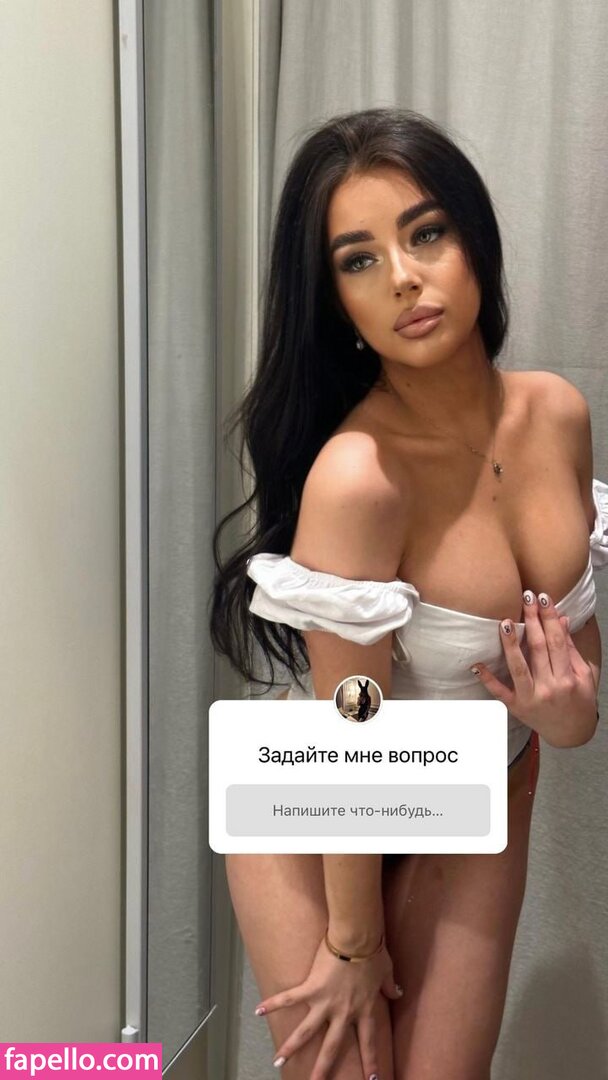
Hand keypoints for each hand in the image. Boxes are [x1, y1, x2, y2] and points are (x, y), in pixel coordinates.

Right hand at [255, 932, 402, 1079]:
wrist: (357, 937)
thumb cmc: (373, 952)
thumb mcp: (386, 971)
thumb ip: (390, 986)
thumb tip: (398, 992)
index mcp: (363, 1009)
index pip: (368, 1041)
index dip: (370, 1061)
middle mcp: (343, 1012)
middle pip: (332, 1047)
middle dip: (323, 1069)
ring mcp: (325, 1002)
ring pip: (306, 1031)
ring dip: (291, 1047)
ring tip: (277, 1061)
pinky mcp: (311, 987)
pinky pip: (289, 998)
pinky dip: (273, 1004)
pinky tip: (258, 1011)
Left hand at [471, 590, 597, 747]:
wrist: (571, 734)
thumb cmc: (578, 700)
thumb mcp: (583, 676)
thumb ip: (570, 649)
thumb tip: (562, 619)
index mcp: (567, 678)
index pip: (557, 642)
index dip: (551, 618)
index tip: (545, 598)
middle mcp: (549, 687)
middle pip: (538, 648)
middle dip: (532, 620)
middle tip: (526, 596)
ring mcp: (530, 698)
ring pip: (518, 667)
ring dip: (510, 644)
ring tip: (506, 622)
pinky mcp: (515, 707)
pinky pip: (499, 691)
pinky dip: (487, 679)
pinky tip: (476, 664)